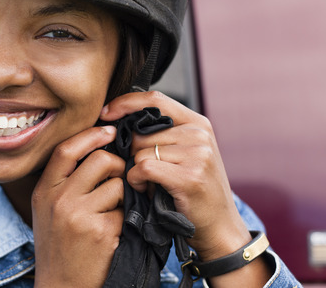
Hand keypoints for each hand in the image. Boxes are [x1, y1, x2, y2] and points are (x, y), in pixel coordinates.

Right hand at [31, 125, 124, 286]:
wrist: (61, 287)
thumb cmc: (59, 246)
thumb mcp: (48, 210)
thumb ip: (64, 181)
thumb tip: (97, 148)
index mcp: (44, 191)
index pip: (66, 149)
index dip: (90, 135)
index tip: (107, 131)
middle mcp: (58, 200)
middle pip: (100, 160)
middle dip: (117, 166)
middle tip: (119, 179)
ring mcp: (79, 216)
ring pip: (117, 185)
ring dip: (122, 197)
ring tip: (111, 214)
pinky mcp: (101, 232)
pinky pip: (125, 210)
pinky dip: (125, 219)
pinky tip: (113, 233)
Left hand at [100, 91, 251, 261]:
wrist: (220, 226)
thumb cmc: (194, 190)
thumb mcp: (186, 153)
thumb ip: (162, 134)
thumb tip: (118, 120)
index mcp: (198, 122)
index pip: (154, 99)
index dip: (126, 103)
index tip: (106, 113)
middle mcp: (199, 133)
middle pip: (141, 131)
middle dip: (132, 153)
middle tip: (144, 174)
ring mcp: (197, 154)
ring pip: (140, 151)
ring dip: (136, 170)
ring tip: (150, 184)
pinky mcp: (189, 176)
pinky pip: (143, 167)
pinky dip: (136, 180)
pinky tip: (145, 189)